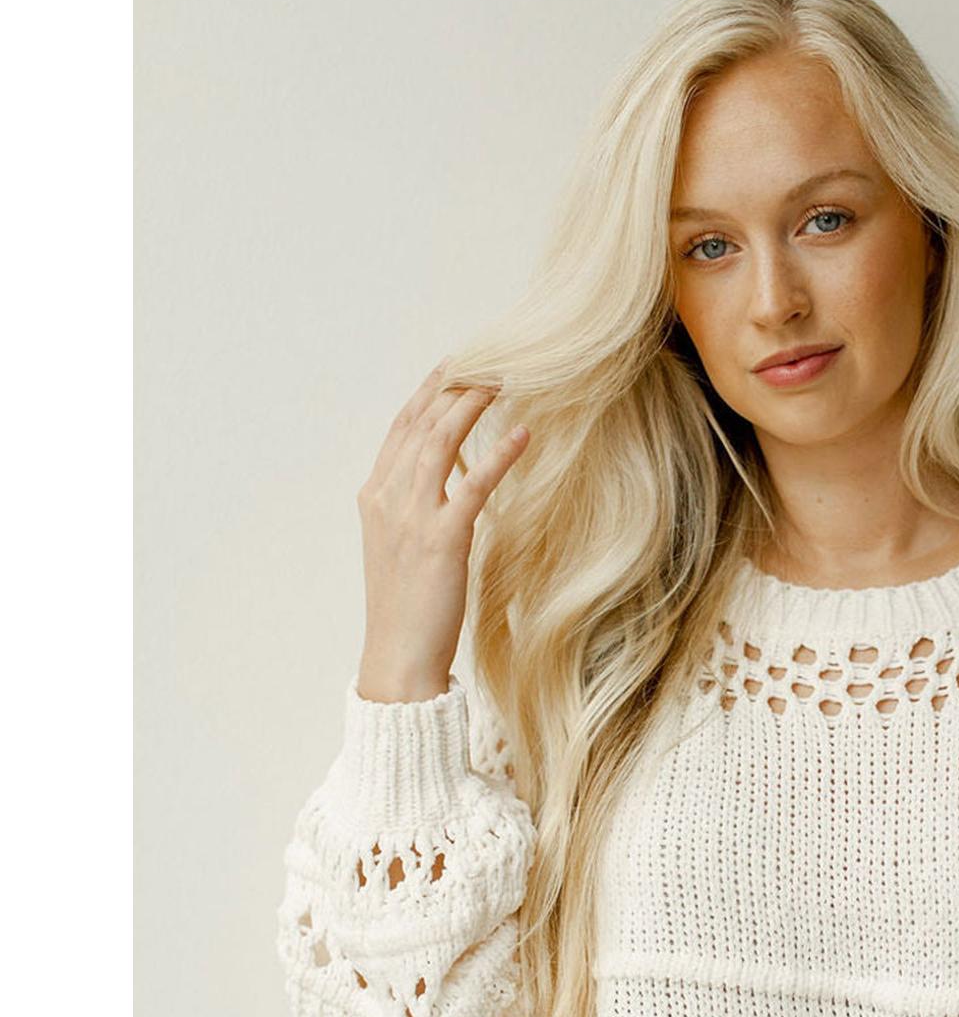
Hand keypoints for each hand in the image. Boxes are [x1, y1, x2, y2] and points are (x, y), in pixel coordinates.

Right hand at [355, 356, 530, 701]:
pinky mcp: (442, 540)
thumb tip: (446, 482)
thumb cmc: (407, 610)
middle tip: (490, 360)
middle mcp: (387, 498)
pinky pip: (473, 485)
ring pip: (440, 440)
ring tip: (506, 381)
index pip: (401, 427)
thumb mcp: (400, 548)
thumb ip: (414, 509)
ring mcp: (411, 517)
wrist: (398, 657)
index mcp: (375, 496)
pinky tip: (524, 436)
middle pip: (421, 422)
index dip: (429, 392)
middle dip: (454, 385)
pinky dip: (499, 455)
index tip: (456, 366)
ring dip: (473, 405)